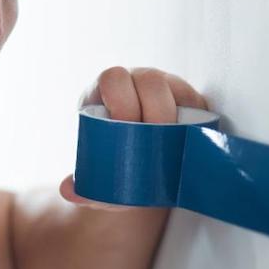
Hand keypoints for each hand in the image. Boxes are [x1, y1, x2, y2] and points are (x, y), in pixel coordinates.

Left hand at [60, 66, 210, 209]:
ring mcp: (167, 90)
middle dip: (153, 109)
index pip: (113, 79)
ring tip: (171, 145)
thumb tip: (69, 189)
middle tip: (152, 139)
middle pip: (150, 80)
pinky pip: (198, 105)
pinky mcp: (192, 103)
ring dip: (175, 118)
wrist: (145, 168)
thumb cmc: (117, 162)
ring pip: (176, 90)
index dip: (121, 98)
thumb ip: (85, 185)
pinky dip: (194, 125)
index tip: (123, 125)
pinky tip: (188, 145)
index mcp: (107, 92)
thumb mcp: (101, 175)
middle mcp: (138, 84)